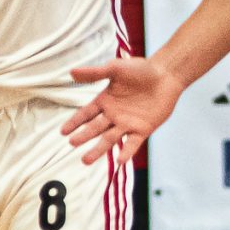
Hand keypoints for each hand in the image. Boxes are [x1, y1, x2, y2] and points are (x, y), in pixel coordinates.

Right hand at [61, 55, 181, 166]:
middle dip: (84, 136)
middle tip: (72, 144)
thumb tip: (71, 72)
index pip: (86, 114)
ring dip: (98, 150)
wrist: (166, 75)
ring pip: (110, 140)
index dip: (75, 122)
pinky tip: (119, 160)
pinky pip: (133, 143)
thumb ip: (94, 73)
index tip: (63, 132)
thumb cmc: (141, 69)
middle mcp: (114, 115)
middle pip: (95, 129)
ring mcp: (128, 124)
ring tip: (86, 160)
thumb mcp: (115, 69)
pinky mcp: (143, 129)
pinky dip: (126, 152)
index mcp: (105, 101)